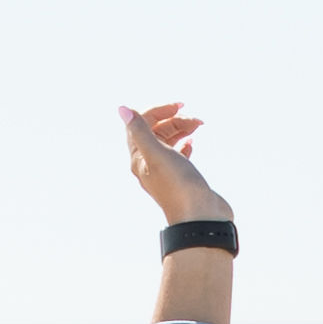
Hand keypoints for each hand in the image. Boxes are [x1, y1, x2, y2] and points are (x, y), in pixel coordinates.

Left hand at [123, 101, 225, 224]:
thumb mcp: (157, 154)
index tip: (179, 106)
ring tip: (198, 125)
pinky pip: (178, 155)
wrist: (200, 217)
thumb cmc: (178, 186)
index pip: (142, 125)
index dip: (159, 111)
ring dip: (182, 129)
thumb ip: (140, 131)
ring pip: (169, 142)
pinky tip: (192, 142)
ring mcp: (165, 172)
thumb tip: (122, 109)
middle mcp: (149, 165)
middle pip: (157, 132)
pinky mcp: (180, 178)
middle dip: (175, 121)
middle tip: (195, 120)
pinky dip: (184, 144)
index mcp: (139, 158)